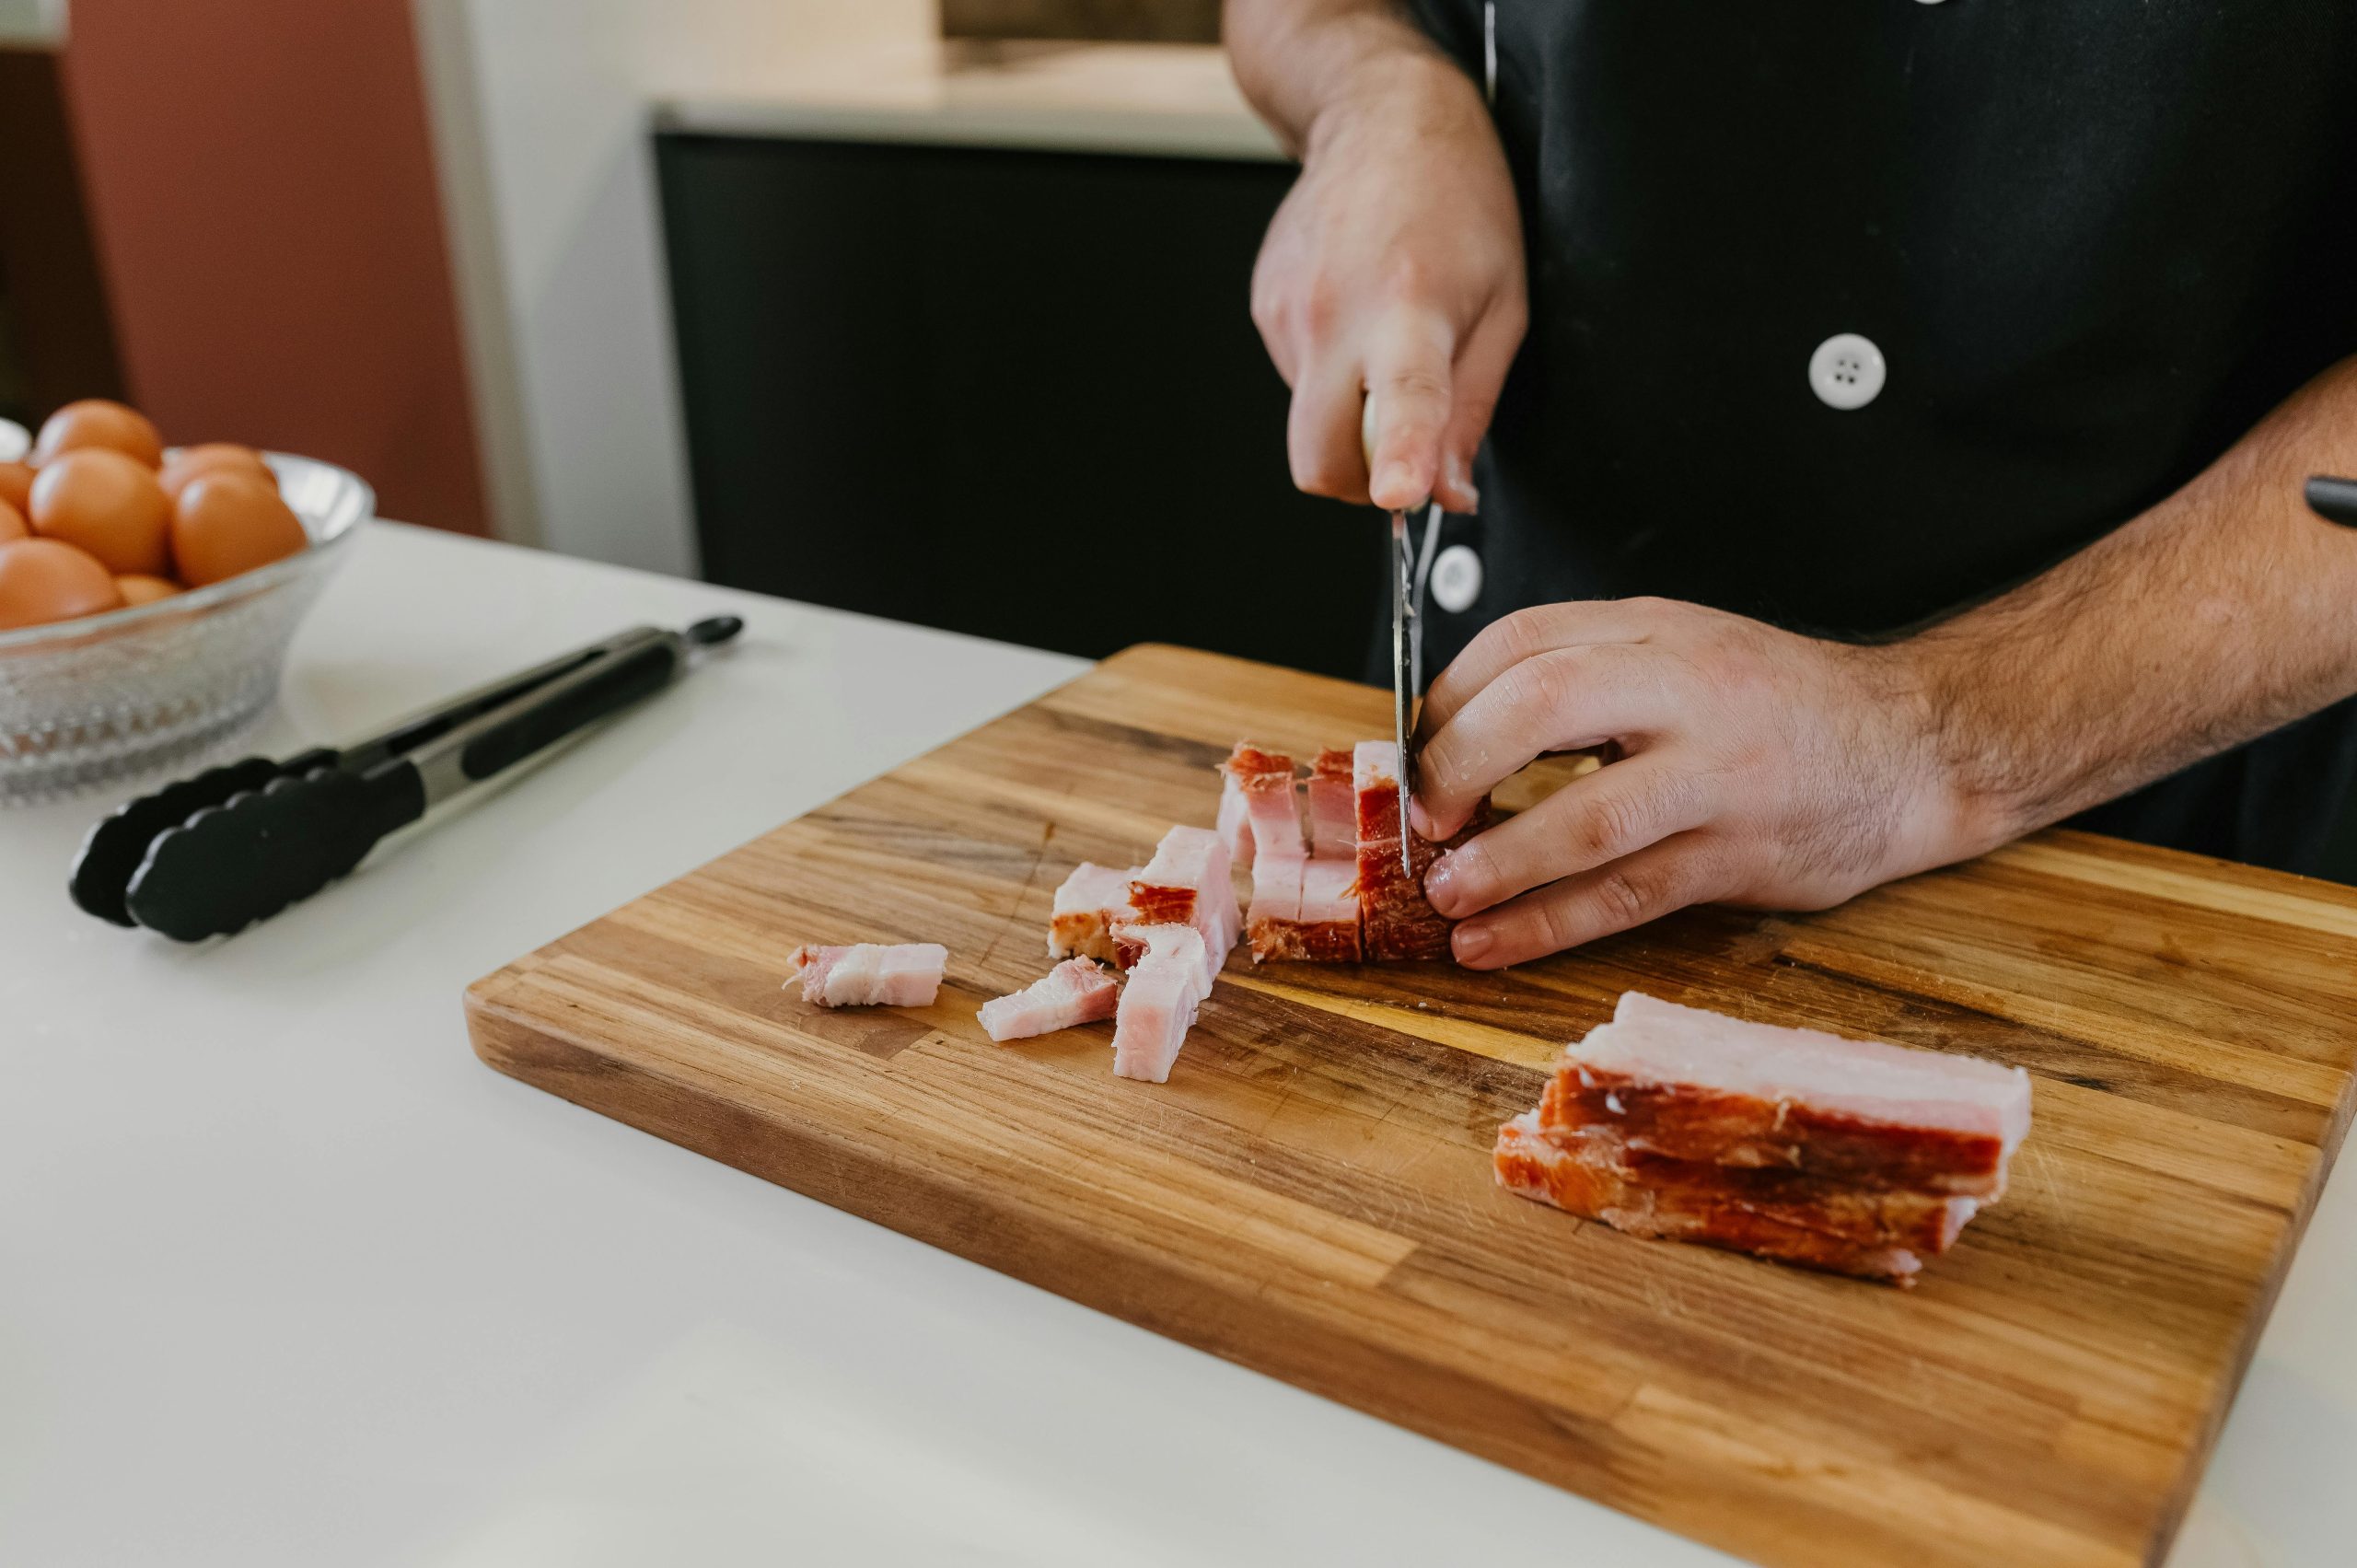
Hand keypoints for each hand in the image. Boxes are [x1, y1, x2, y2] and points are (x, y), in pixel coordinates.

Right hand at [1248, 54, 1523, 513]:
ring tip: (1387, 336)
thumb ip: (1471, 411)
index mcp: (1409, 307)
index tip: (1397, 494)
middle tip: (1406, 443)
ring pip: (1309, 424)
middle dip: (1361, 482)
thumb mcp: (1504, 307)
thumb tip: (1448, 496)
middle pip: (1319, 460)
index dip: (1397, 455)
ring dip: (1350, 412)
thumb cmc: (1459, 204)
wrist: (1383, 119)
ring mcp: (1287, 313)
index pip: (1401, 398)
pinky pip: (1299, 382)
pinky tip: (1357, 313)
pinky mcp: (1263, 308)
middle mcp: (1333, 313)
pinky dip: (1332, 374)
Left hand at [1412, 599, 1996, 967]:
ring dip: (1501, 862)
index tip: (1413, 750)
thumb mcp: (1680, 651)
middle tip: (1421, 817)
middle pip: (1546, 703)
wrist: (1913, 749)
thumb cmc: (1775, 706)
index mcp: (1657, 629)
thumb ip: (1581, 676)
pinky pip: (1627, 896)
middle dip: (1461, 764)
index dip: (1450, 696)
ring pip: (1589, 817)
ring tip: (1444, 895)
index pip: (1526, 640)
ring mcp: (1718, 777)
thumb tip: (1452, 739)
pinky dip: (1548, 926)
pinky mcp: (1738, 857)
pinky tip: (1494, 944)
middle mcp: (1687, 690)